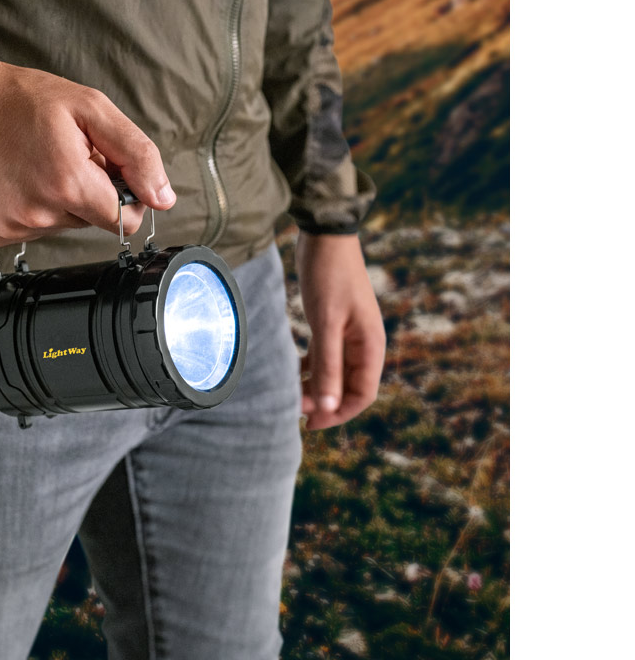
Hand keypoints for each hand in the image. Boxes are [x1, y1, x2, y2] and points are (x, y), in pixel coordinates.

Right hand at [0, 50, 175, 245]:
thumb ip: (136, 154)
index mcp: (69, 184)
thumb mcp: (90, 108)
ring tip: (35, 161)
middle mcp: (40, 214)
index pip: (126, 221)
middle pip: (92, 221)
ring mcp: (13, 227)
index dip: (126, 195)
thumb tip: (164, 199)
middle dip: (88, 191)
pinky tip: (14, 176)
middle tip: (63, 154)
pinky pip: (31, 228)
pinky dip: (30, 206)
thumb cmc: (21, 98)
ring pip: (61, 225)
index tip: (109, 169)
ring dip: (58, 198)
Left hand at [296, 232, 385, 429]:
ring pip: (333, 372)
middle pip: (348, 387)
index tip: (310, 423)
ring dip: (314, 386)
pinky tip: (289, 372)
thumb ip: (328, 365)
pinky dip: (309, 367)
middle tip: (292, 409)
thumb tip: (328, 405)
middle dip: (324, 401)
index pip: (363, 395)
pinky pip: (323, 356)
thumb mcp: (327, 323)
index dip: (339, 413)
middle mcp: (362, 343)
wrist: (325, 236)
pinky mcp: (331, 324)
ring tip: (288, 395)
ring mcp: (347, 334)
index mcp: (371, 345)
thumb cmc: (329, 277)